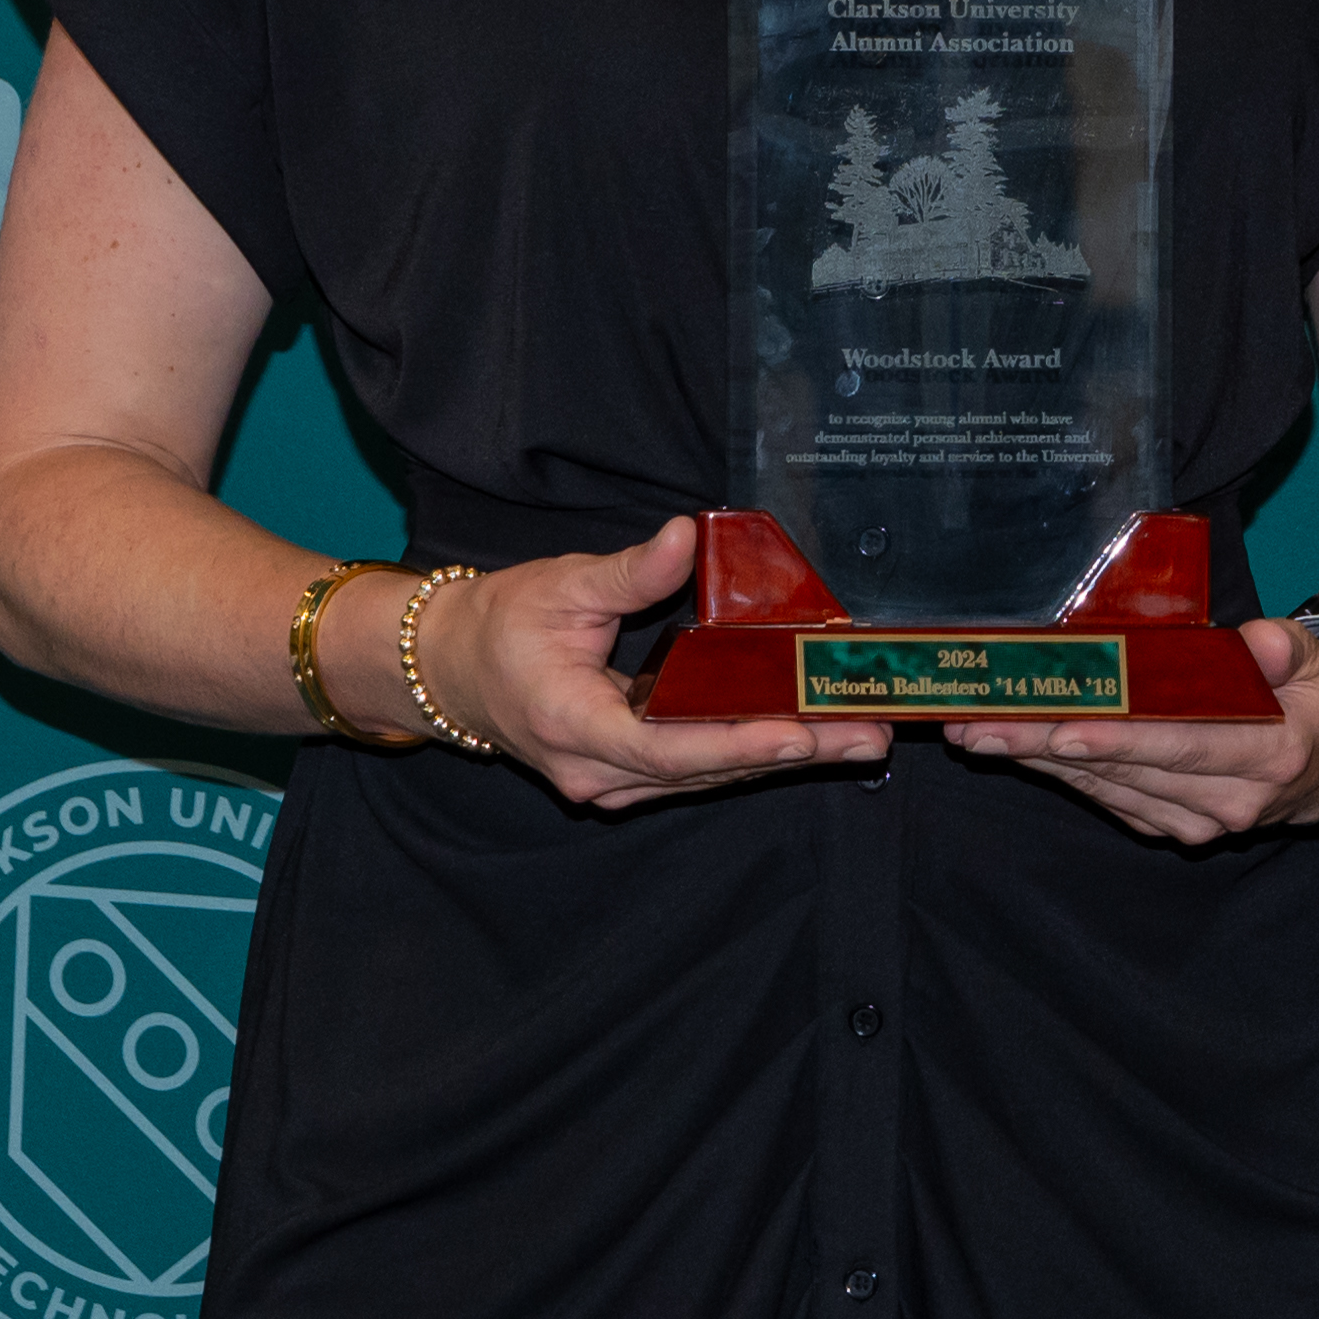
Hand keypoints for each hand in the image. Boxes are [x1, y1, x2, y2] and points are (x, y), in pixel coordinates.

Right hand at [373, 517, 896, 812]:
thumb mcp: (560, 584)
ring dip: (782, 758)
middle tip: (868, 735)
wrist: (449, 668)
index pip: (669, 747)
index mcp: (575, 726)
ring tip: (858, 738)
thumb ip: (628, 571)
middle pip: (706, 771)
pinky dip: (750, 752)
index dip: (738, 744)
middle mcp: (596, 772)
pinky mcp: (626, 775)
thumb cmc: (499, 624)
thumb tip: (686, 536)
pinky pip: (696, 769)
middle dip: (792, 753)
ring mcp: (610, 783)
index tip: (800, 733)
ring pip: (708, 777)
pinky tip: (806, 736)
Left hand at [939, 612, 1318, 848]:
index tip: (1062, 730)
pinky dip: (1066, 778)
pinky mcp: (1179, 827)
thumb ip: (1287, 647)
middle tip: (984, 726)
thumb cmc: (1318, 695)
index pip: (1182, 745)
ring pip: (1109, 790)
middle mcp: (1234, 801)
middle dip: (1049, 747)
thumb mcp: (1317, 659)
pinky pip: (1113, 801)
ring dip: (1041, 764)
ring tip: (982, 734)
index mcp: (1272, 754)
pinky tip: (1024, 753)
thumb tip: (1259, 640)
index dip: (1119, 740)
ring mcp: (1204, 822)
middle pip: (1127, 770)